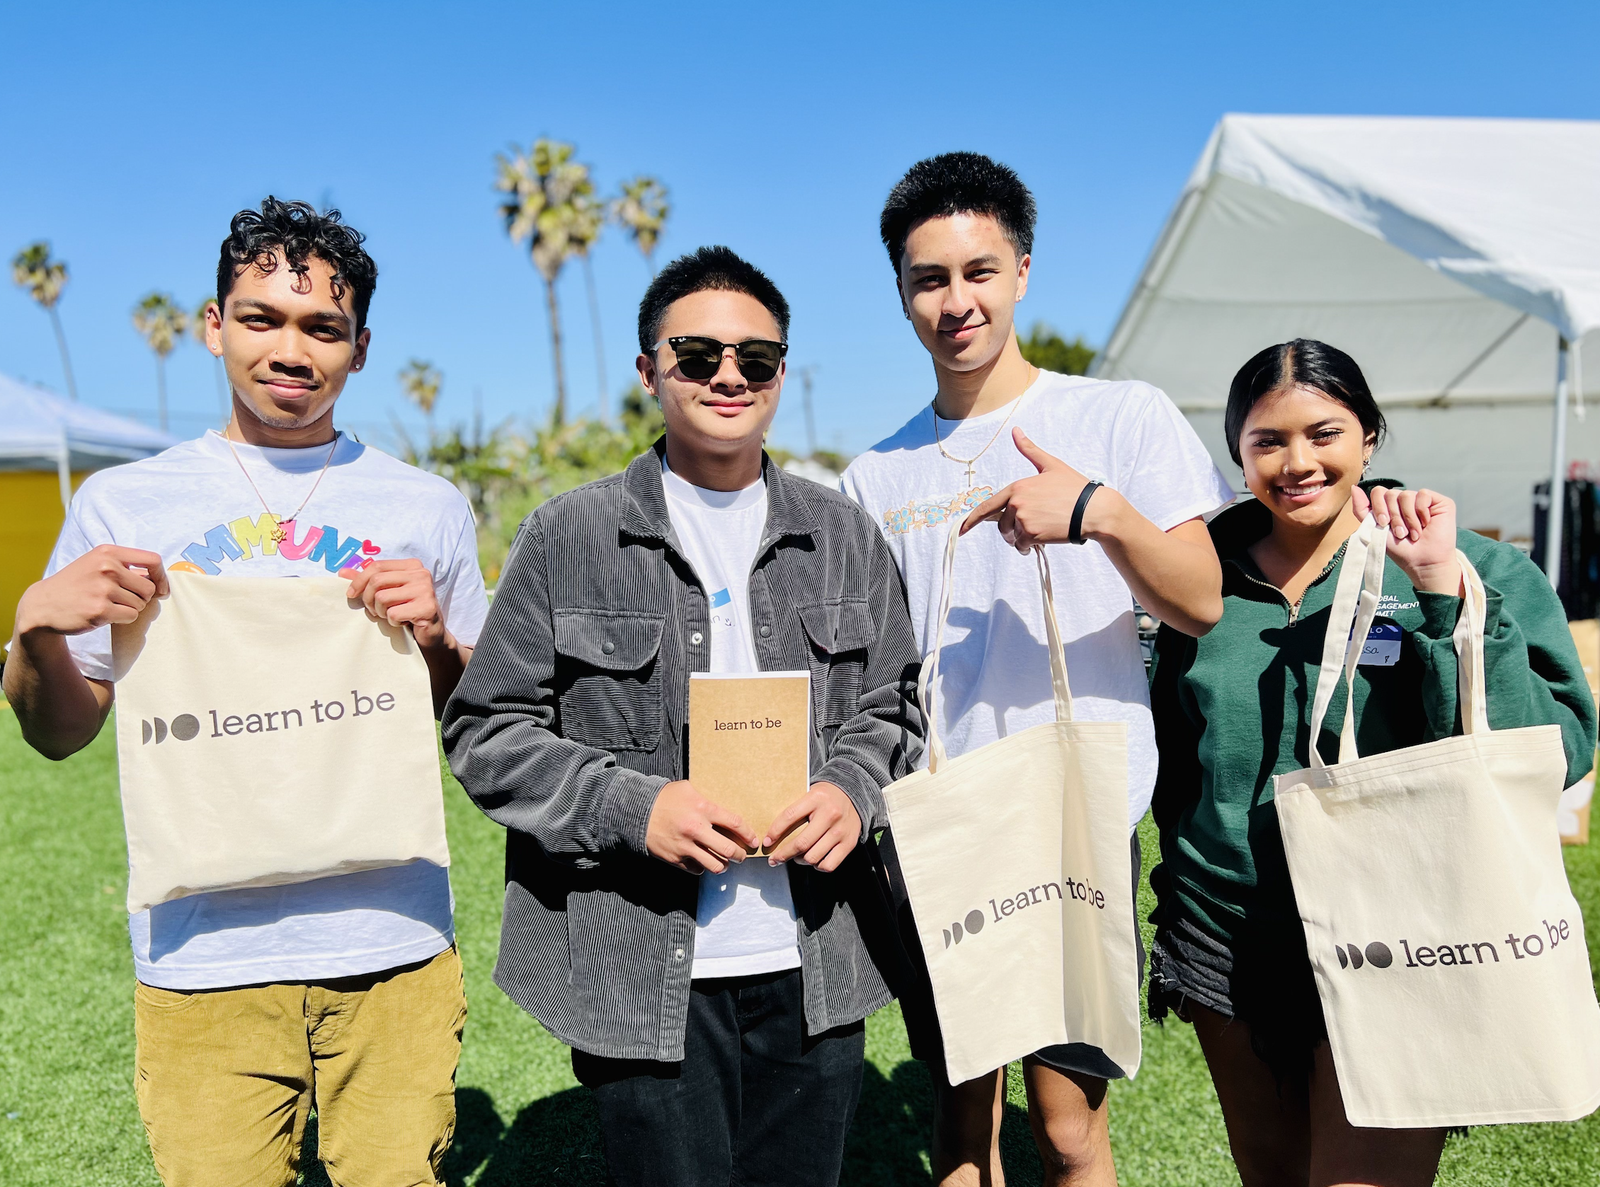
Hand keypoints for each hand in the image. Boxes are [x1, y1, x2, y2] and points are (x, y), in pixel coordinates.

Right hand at [14, 545, 168, 636]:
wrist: (43, 604)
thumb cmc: (76, 584)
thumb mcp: (96, 564)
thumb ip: (125, 567)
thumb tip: (159, 580)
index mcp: (108, 552)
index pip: (153, 559)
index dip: (162, 576)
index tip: (162, 588)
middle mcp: (107, 567)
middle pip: (149, 587)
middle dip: (141, 597)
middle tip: (122, 599)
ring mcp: (103, 589)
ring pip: (140, 604)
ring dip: (129, 608)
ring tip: (107, 604)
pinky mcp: (100, 610)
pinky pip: (131, 616)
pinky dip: (122, 618)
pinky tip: (104, 614)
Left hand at [342, 558, 448, 648]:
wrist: (431, 633)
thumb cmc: (407, 609)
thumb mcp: (388, 591)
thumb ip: (368, 580)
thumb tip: (343, 572)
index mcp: (412, 565)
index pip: (377, 566)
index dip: (359, 580)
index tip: (351, 594)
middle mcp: (421, 574)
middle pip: (377, 581)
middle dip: (369, 599)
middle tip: (375, 611)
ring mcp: (425, 590)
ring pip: (382, 598)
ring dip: (382, 612)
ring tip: (391, 615)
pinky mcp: (426, 608)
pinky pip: (394, 614)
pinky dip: (393, 622)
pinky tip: (403, 622)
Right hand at [646, 780, 759, 873]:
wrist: (636, 812)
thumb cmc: (664, 798)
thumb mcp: (688, 789)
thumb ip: (707, 800)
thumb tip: (725, 812)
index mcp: (702, 809)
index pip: (735, 824)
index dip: (748, 834)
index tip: (753, 841)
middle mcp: (696, 829)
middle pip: (729, 850)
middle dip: (740, 856)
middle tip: (742, 856)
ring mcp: (685, 846)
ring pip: (716, 866)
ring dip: (724, 866)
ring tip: (725, 862)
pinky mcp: (675, 859)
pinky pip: (697, 870)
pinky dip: (703, 867)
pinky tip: (703, 861)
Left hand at [763, 781, 861, 872]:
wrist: (854, 793)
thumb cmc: (825, 796)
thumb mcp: (809, 793)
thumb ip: (795, 809)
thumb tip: (772, 832)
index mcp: (816, 798)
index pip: (789, 817)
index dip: (775, 832)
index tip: (767, 842)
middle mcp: (830, 815)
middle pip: (801, 843)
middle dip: (783, 855)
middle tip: (774, 860)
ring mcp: (840, 831)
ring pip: (813, 857)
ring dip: (799, 861)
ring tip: (795, 857)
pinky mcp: (849, 843)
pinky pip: (828, 864)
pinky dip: (817, 866)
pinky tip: (813, 860)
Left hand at [960, 428, 1120, 552]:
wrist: (1094, 510)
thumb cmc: (1075, 488)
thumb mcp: (1051, 465)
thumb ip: (1029, 450)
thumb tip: (1015, 430)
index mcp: (1017, 487)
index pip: (988, 506)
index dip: (972, 520)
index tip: (961, 530)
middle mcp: (1016, 503)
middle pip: (1002, 525)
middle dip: (1012, 530)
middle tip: (1030, 528)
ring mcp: (1023, 519)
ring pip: (1012, 537)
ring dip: (1021, 539)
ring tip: (1040, 532)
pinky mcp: (1032, 535)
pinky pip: (1021, 546)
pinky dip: (1029, 548)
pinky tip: (1043, 541)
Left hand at [1352, 486, 1460, 594]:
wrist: (1422, 562)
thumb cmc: (1400, 549)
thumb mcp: (1374, 529)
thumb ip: (1362, 509)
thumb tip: (1354, 487)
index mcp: (1390, 506)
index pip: (1378, 492)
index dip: (1379, 507)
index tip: (1383, 524)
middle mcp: (1405, 501)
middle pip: (1391, 494)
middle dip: (1393, 516)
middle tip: (1401, 533)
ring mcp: (1422, 500)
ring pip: (1406, 495)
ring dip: (1408, 518)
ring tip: (1413, 533)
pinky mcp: (1439, 501)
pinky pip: (1423, 494)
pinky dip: (1421, 512)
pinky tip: (1426, 524)